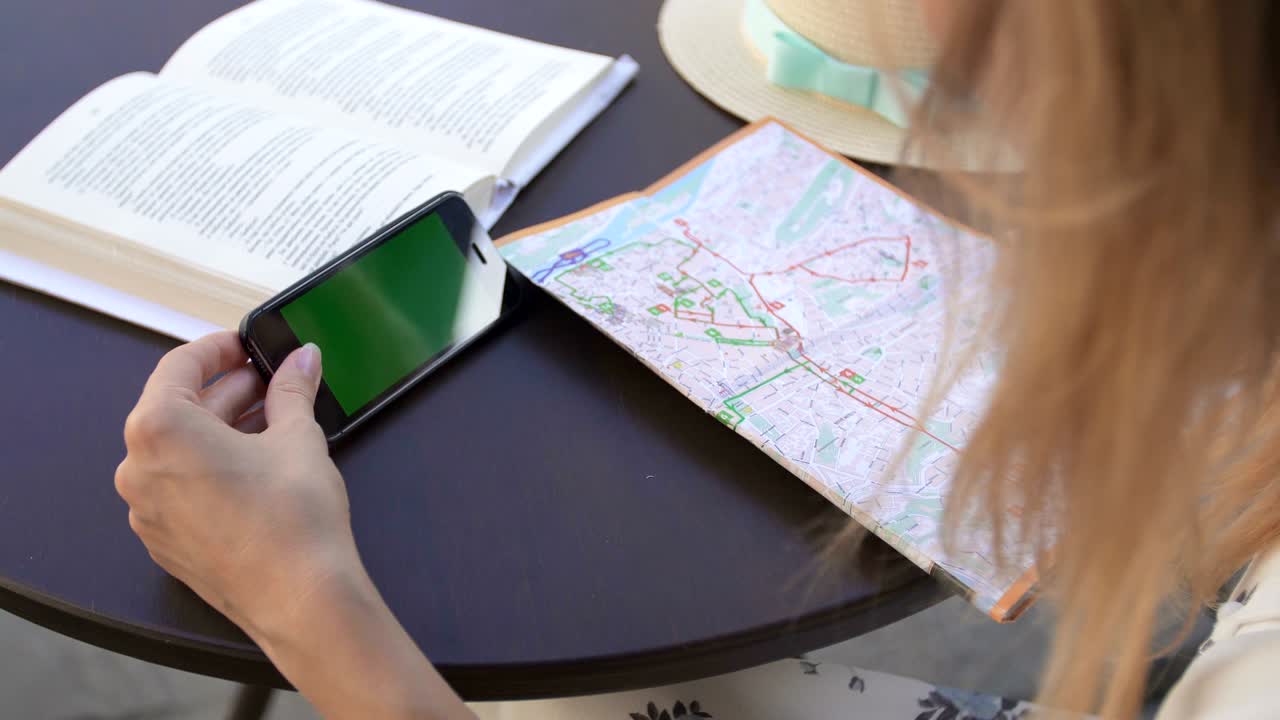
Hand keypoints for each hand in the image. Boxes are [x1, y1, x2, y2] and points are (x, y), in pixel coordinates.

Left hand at [116, 332, 472, 718]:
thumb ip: (292, 391)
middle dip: (226, 391)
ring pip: (179, 450)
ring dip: (221, 430)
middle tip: (272, 383)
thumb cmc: (293, 521)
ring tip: (272, 424)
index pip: (180, 366)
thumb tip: (300, 362)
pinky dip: (211, 467)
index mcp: (160, 430)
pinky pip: (181, 487)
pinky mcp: (165, 541)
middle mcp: (138, 469)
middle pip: (177, 408)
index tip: (246, 345)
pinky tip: (256, 467)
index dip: (219, 349)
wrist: (299, 600)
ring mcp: (147, 510)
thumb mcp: (299, 438)